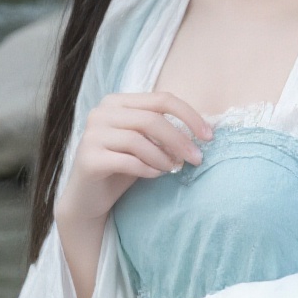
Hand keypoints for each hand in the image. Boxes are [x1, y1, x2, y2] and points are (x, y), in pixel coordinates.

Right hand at [55, 92, 210, 297]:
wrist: (88, 198)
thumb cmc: (121, 168)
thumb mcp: (145, 143)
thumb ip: (164, 131)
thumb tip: (202, 131)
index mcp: (117, 102)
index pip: (161, 99)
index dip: (189, 116)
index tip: (208, 136)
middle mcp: (101, 113)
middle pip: (152, 119)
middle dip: (180, 140)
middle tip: (197, 159)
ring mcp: (91, 134)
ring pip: (139, 139)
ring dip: (163, 157)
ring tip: (172, 169)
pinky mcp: (88, 158)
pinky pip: (127, 160)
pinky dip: (147, 169)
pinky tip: (154, 175)